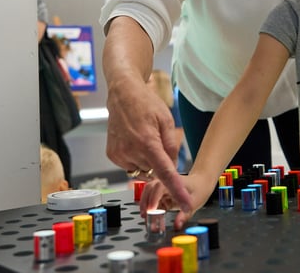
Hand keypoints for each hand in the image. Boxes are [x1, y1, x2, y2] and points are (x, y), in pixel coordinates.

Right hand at [105, 78, 191, 211]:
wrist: (122, 94)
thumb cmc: (146, 104)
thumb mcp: (166, 121)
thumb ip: (172, 147)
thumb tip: (173, 168)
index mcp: (148, 143)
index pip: (165, 174)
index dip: (177, 191)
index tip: (186, 204)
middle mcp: (131, 151)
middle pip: (154, 172)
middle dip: (159, 163)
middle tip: (157, 142)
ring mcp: (119, 154)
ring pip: (142, 170)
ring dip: (147, 161)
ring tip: (144, 138)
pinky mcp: (112, 155)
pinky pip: (131, 166)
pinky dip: (136, 159)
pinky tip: (134, 142)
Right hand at [139, 172, 213, 229]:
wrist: (201, 184)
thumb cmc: (198, 189)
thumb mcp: (194, 204)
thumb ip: (184, 215)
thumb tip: (177, 225)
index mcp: (172, 181)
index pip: (158, 187)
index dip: (153, 198)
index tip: (151, 209)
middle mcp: (164, 184)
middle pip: (149, 190)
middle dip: (145, 204)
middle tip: (146, 218)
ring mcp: (161, 191)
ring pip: (149, 199)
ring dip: (147, 211)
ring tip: (150, 224)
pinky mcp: (161, 198)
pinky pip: (154, 206)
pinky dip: (153, 215)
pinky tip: (156, 224)